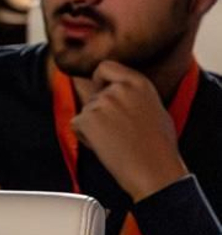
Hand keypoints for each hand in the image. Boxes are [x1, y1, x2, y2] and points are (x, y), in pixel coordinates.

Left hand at [73, 60, 188, 201]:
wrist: (153, 168)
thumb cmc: (157, 145)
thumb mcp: (154, 107)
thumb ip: (132, 95)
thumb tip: (116, 90)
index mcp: (138, 82)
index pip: (104, 66)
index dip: (99, 79)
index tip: (101, 91)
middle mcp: (118, 88)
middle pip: (92, 93)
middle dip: (98, 110)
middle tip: (117, 130)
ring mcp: (101, 103)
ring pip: (84, 111)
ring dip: (93, 125)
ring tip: (115, 139)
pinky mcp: (87, 119)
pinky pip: (76, 125)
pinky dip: (85, 136)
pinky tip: (105, 145)